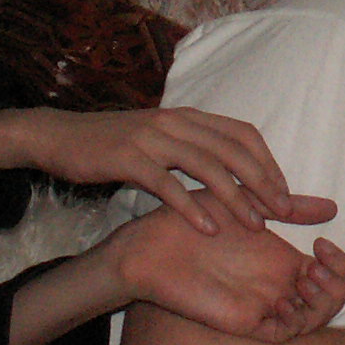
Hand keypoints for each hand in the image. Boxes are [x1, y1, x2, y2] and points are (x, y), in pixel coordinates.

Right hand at [0, 105, 336, 234]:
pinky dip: (191, 206)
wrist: (59, 137)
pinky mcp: (128, 158)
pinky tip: (207, 228)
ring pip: (207, 165)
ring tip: (255, 225)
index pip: (243, 134)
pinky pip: (167, 184)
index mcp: (187, 116)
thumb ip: (191, 148)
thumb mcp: (159, 139)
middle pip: (234, 149)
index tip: (284, 193)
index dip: (268, 162)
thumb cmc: (112, 144)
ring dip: (236, 197)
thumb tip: (228, 168)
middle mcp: (175, 122)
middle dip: (264, 181)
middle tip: (284, 212)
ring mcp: (152, 137)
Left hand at [105, 209, 344, 342]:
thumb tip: (333, 206)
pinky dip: (297, 320)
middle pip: (329, 299)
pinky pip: (284, 333)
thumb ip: (288, 207)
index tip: (322, 241)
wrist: (152, 243)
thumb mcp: (248, 202)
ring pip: (313, 319)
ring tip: (305, 279)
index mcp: (281, 260)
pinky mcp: (245, 321)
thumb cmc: (193, 217)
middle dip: (336, 283)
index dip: (337, 262)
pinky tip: (286, 298)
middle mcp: (277, 285)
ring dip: (322, 302)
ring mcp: (263, 304)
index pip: (329, 272)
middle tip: (314, 264)